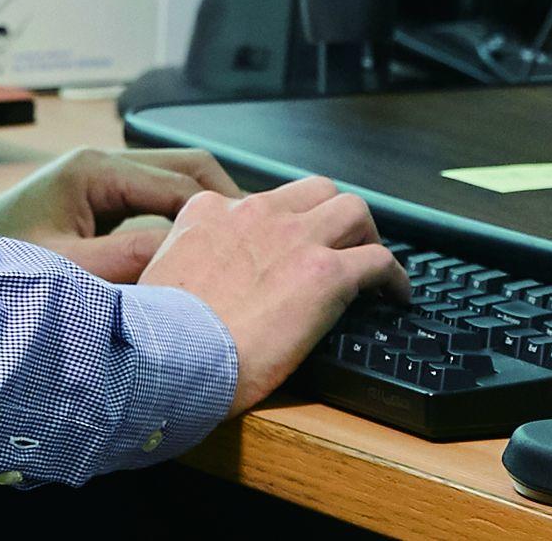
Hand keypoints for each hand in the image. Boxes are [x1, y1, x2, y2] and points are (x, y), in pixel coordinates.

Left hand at [0, 147, 240, 282]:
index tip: (251, 246)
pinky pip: (155, 202)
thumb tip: (189, 257)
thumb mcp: (68, 270)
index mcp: (95, 170)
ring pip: (175, 182)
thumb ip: (129, 260)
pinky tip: (196, 254)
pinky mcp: (96, 202)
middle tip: (260, 240)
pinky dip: (181, 222)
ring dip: (204, 211)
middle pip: (187, 168)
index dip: (220, 213)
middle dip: (225, 201)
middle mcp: (102, 164)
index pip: (180, 182)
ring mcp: (100, 179)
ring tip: (236, 249)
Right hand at [137, 176, 407, 413]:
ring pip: (352, 209)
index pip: (259, 202)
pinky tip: (396, 295)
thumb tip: (188, 285)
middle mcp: (256, 214)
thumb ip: (179, 264)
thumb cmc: (155, 335)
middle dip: (331, 215)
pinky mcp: (326, 273)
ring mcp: (295, 239)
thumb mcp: (155, 278)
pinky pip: (379, 261)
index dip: (280, 226)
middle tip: (339, 245)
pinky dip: (394, 276)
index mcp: (210, 213)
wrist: (168, 358)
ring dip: (365, 234)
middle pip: (315, 192)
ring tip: (370, 261)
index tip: (286, 248)